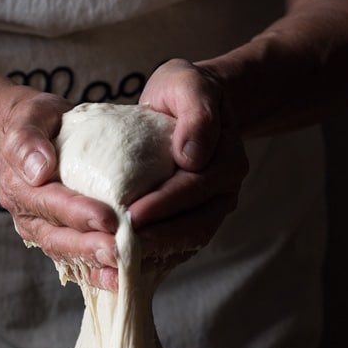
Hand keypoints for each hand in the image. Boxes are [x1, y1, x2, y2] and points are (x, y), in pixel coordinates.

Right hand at [0, 90, 118, 286]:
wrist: (34, 136)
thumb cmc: (36, 123)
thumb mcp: (29, 117)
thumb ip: (28, 139)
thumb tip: (38, 169)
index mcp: (20, 188)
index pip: (50, 204)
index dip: (78, 213)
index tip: (107, 218)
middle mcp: (31, 217)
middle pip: (59, 239)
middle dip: (90, 248)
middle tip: (120, 252)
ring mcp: (46, 232)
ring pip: (69, 256)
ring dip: (96, 267)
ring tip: (124, 272)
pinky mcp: (63, 240)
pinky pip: (80, 262)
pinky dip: (99, 273)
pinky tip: (123, 278)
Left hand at [131, 58, 247, 272]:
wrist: (192, 106)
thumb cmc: (183, 93)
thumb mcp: (188, 84)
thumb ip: (196, 112)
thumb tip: (190, 156)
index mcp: (227, 161)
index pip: (194, 188)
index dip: (164, 204)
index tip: (132, 214)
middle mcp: (225, 191)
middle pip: (194, 224)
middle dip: (157, 237)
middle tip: (121, 246)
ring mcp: (212, 210)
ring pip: (188, 241)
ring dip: (156, 253)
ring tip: (122, 259)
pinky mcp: (196, 221)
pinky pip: (179, 246)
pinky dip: (157, 257)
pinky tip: (129, 263)